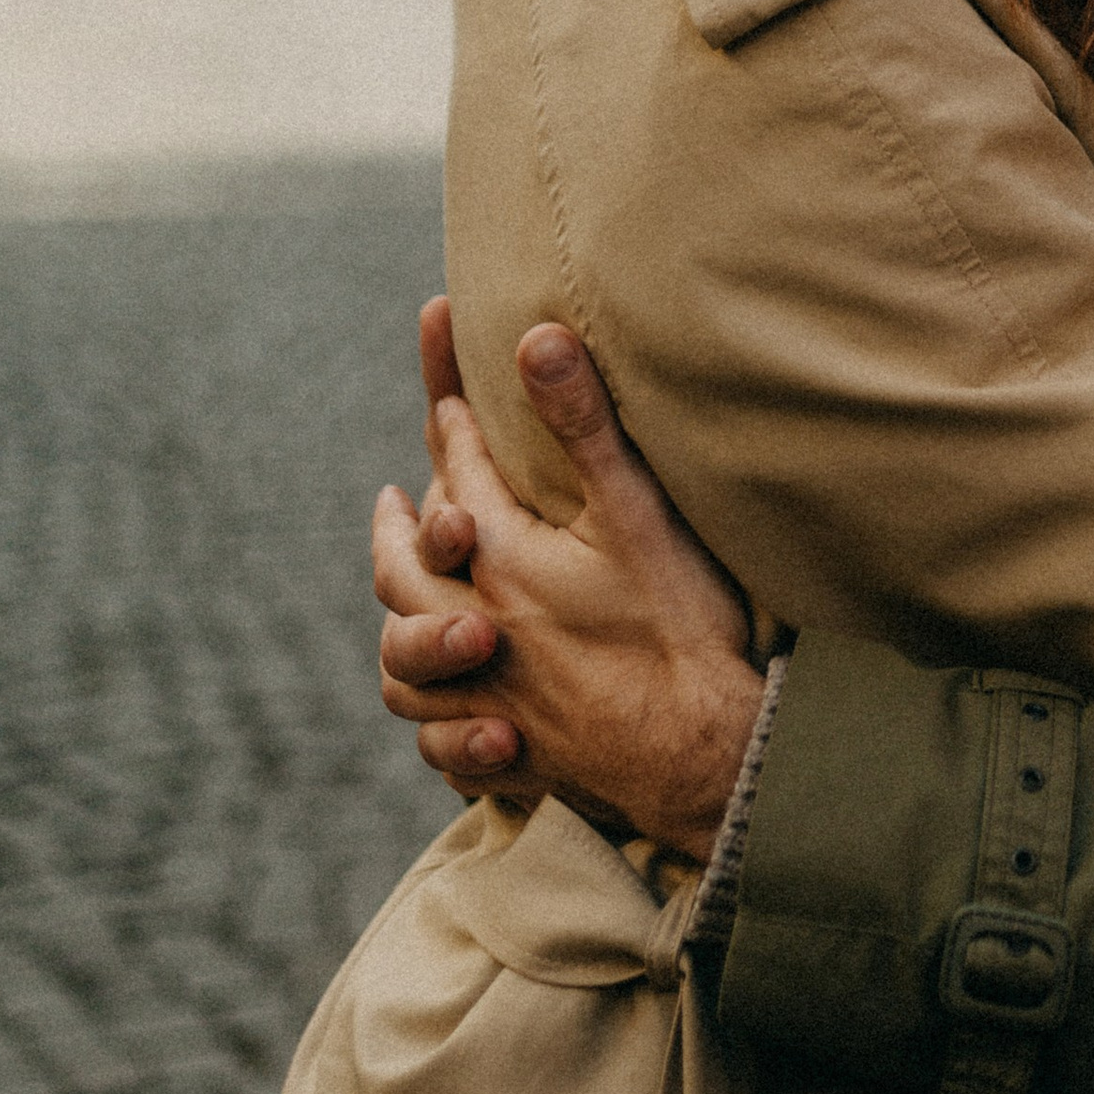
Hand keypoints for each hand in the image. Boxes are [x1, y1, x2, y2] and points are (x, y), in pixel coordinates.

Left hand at [374, 298, 768, 857]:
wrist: (704, 758)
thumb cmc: (675, 629)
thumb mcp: (634, 513)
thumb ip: (581, 425)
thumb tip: (534, 335)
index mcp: (500, 562)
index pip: (458, 475)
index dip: (450, 422)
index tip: (448, 397)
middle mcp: (475, 630)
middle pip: (403, 572)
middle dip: (396, 530)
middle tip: (390, 504)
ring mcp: (487, 700)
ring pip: (403, 668)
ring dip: (401, 631)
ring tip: (405, 608)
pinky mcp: (511, 756)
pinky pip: (441, 743)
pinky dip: (439, 724)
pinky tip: (455, 714)